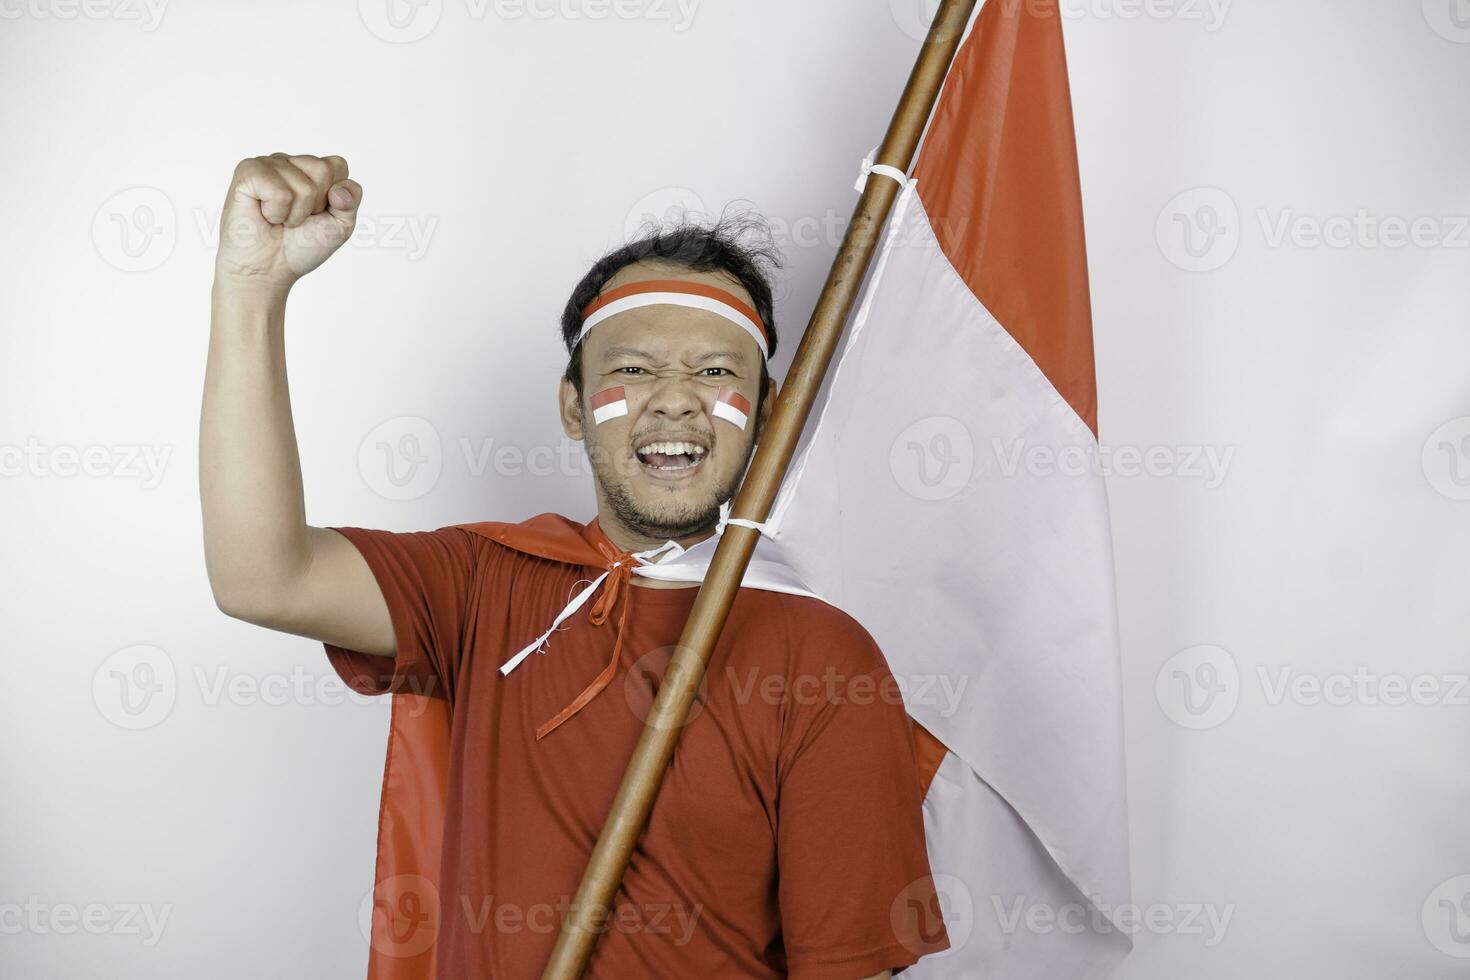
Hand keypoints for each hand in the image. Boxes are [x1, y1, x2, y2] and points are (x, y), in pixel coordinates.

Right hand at [215, 153, 361, 291]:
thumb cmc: (301, 245)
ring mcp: (267, 164)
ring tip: (278, 219)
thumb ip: (351, 200)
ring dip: (295, 214)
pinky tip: (264, 215)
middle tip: (295, 218)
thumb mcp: (340, 225)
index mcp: (311, 169)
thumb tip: (339, 190)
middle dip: (314, 205)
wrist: (269, 269)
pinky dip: (276, 213)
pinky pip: (280, 192)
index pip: (338, 165)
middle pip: (323, 170)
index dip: (335, 198)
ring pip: (303, 185)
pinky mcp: (247, 172)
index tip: (317, 214)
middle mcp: (289, 161)